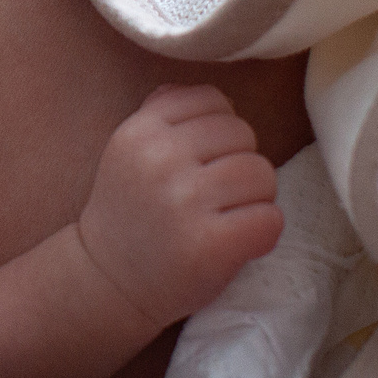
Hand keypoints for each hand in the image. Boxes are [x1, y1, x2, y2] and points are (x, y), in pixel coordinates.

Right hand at [77, 84, 282, 326]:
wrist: (106, 281)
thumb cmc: (130, 213)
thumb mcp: (129, 151)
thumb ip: (163, 115)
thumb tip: (214, 97)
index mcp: (141, 131)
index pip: (214, 100)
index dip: (219, 130)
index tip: (204, 160)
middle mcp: (161, 160)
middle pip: (244, 135)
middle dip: (239, 164)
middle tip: (216, 196)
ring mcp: (186, 202)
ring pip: (263, 173)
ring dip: (255, 198)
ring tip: (228, 217)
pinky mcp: (211, 244)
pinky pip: (270, 217)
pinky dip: (263, 231)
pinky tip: (237, 241)